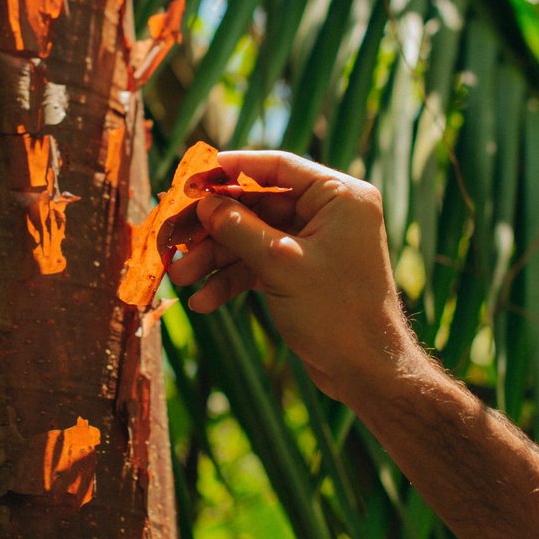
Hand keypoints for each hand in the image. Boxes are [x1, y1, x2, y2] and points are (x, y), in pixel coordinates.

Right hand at [167, 150, 423, 405]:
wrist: (366, 372)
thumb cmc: (338, 313)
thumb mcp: (281, 264)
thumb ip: (239, 228)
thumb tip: (203, 203)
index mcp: (338, 197)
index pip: (277, 166)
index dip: (230, 169)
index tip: (192, 178)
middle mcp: (327, 214)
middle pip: (255, 205)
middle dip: (212, 226)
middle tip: (173, 235)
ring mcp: (312, 244)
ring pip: (250, 238)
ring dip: (214, 257)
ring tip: (180, 276)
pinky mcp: (299, 273)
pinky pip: (257, 265)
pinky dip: (230, 280)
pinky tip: (203, 301)